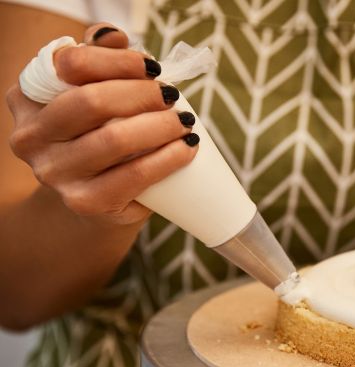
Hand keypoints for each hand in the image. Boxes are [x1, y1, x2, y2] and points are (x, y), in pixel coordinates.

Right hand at [6, 23, 198, 225]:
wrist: (98, 200)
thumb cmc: (100, 135)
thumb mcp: (94, 93)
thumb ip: (100, 58)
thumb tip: (115, 36)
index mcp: (28, 98)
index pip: (70, 63)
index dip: (118, 60)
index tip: (153, 67)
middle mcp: (30, 136)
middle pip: (92, 101)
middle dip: (142, 93)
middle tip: (172, 96)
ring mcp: (54, 173)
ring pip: (114, 139)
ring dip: (161, 125)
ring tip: (185, 122)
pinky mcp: (85, 202)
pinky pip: (134, 176)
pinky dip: (167, 159)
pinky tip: (187, 148)